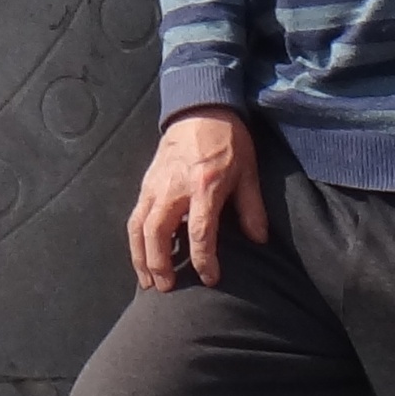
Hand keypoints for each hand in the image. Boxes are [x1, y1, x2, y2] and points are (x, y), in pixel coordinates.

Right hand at [128, 110, 265, 289]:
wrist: (200, 108)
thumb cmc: (228, 140)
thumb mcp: (248, 172)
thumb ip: (252, 208)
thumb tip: (259, 240)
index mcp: (204, 186)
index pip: (199, 231)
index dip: (204, 259)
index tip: (210, 278)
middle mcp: (174, 188)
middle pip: (157, 232)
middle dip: (159, 263)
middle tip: (166, 287)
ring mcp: (155, 185)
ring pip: (138, 226)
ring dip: (139, 256)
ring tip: (147, 281)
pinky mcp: (146, 182)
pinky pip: (135, 215)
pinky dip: (135, 239)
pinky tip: (142, 255)